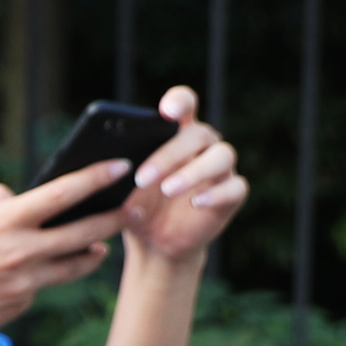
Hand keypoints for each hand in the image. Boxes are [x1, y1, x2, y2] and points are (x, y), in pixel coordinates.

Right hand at [0, 157, 130, 345]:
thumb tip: (21, 194)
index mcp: (2, 221)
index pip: (62, 193)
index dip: (97, 178)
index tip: (121, 167)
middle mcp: (18, 252)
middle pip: (84, 232)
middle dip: (114, 218)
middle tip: (132, 209)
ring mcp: (21, 284)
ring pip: (73, 266)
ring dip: (92, 253)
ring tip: (99, 246)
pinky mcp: (18, 306)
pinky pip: (39, 287)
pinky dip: (39, 278)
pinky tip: (27, 275)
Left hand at [117, 85, 247, 271]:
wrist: (154, 242)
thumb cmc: (137, 206)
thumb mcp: (122, 190)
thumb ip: (120, 172)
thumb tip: (112, 167)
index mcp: (176, 133)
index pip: (184, 104)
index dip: (178, 102)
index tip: (167, 111)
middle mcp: (203, 145)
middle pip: (197, 134)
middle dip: (168, 154)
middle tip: (142, 178)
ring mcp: (221, 168)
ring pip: (222, 156)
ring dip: (193, 172)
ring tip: (167, 189)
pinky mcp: (232, 194)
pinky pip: (234, 187)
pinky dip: (216, 194)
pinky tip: (196, 203)